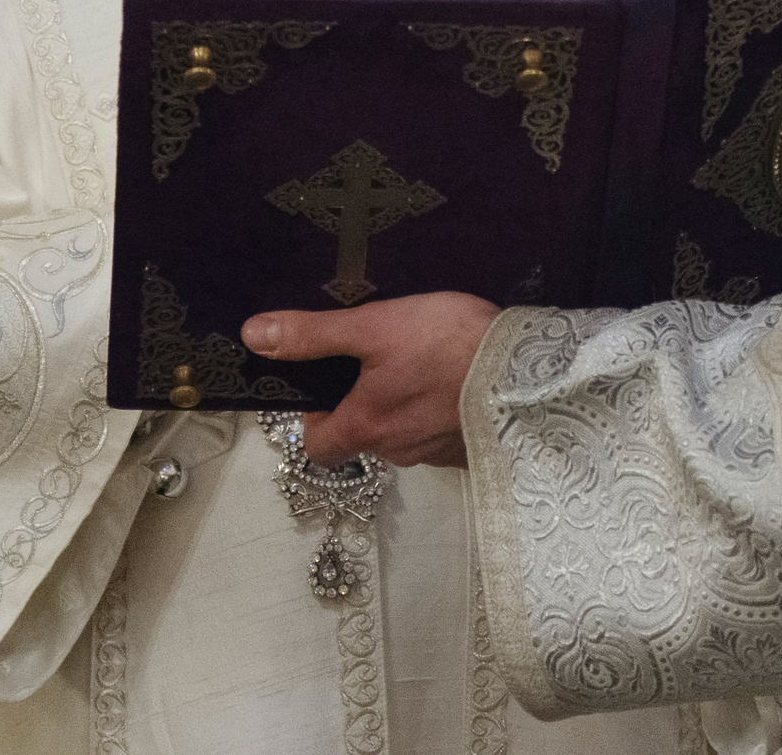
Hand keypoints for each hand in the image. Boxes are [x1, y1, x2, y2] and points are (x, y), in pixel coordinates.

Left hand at [242, 293, 500, 469]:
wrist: (528, 369)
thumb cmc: (446, 344)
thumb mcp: (374, 326)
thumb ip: (314, 335)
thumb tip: (253, 336)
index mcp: (365, 427)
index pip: (316, 446)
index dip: (313, 418)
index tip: (328, 383)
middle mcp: (397, 452)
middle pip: (362, 438)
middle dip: (363, 406)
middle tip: (380, 361)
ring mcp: (437, 455)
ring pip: (403, 437)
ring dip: (404, 408)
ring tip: (423, 363)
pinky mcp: (472, 450)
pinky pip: (441, 437)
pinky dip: (439, 414)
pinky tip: (455, 382)